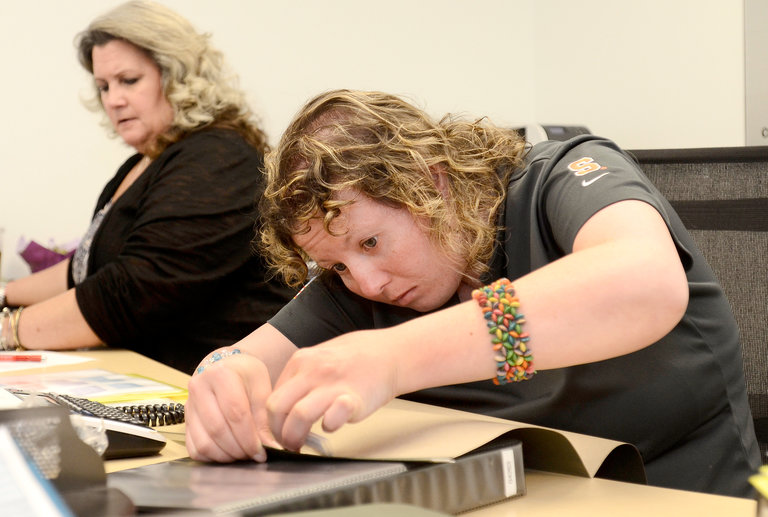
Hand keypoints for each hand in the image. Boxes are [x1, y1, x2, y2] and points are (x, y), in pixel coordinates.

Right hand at [185, 352, 277, 461]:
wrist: (225, 368)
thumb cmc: (245, 376)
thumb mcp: (261, 386)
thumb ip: (264, 416)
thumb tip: (270, 446)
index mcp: (220, 374)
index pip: (235, 413)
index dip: (250, 437)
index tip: (262, 451)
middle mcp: (198, 388)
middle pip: (218, 430)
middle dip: (239, 449)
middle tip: (254, 455)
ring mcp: (188, 406)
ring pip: (204, 443)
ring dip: (226, 456)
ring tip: (243, 454)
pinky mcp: (185, 421)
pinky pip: (194, 449)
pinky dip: (212, 458)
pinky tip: (228, 453)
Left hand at [266, 329, 398, 450]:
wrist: (389, 354)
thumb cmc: (355, 358)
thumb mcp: (319, 357)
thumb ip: (300, 377)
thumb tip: (282, 408)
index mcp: (300, 361)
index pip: (272, 398)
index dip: (272, 422)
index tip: (280, 432)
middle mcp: (313, 371)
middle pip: (277, 408)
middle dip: (278, 432)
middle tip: (287, 444)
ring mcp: (333, 384)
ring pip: (299, 416)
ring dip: (295, 437)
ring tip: (302, 445)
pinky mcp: (353, 399)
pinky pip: (332, 418)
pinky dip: (328, 426)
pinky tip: (331, 425)